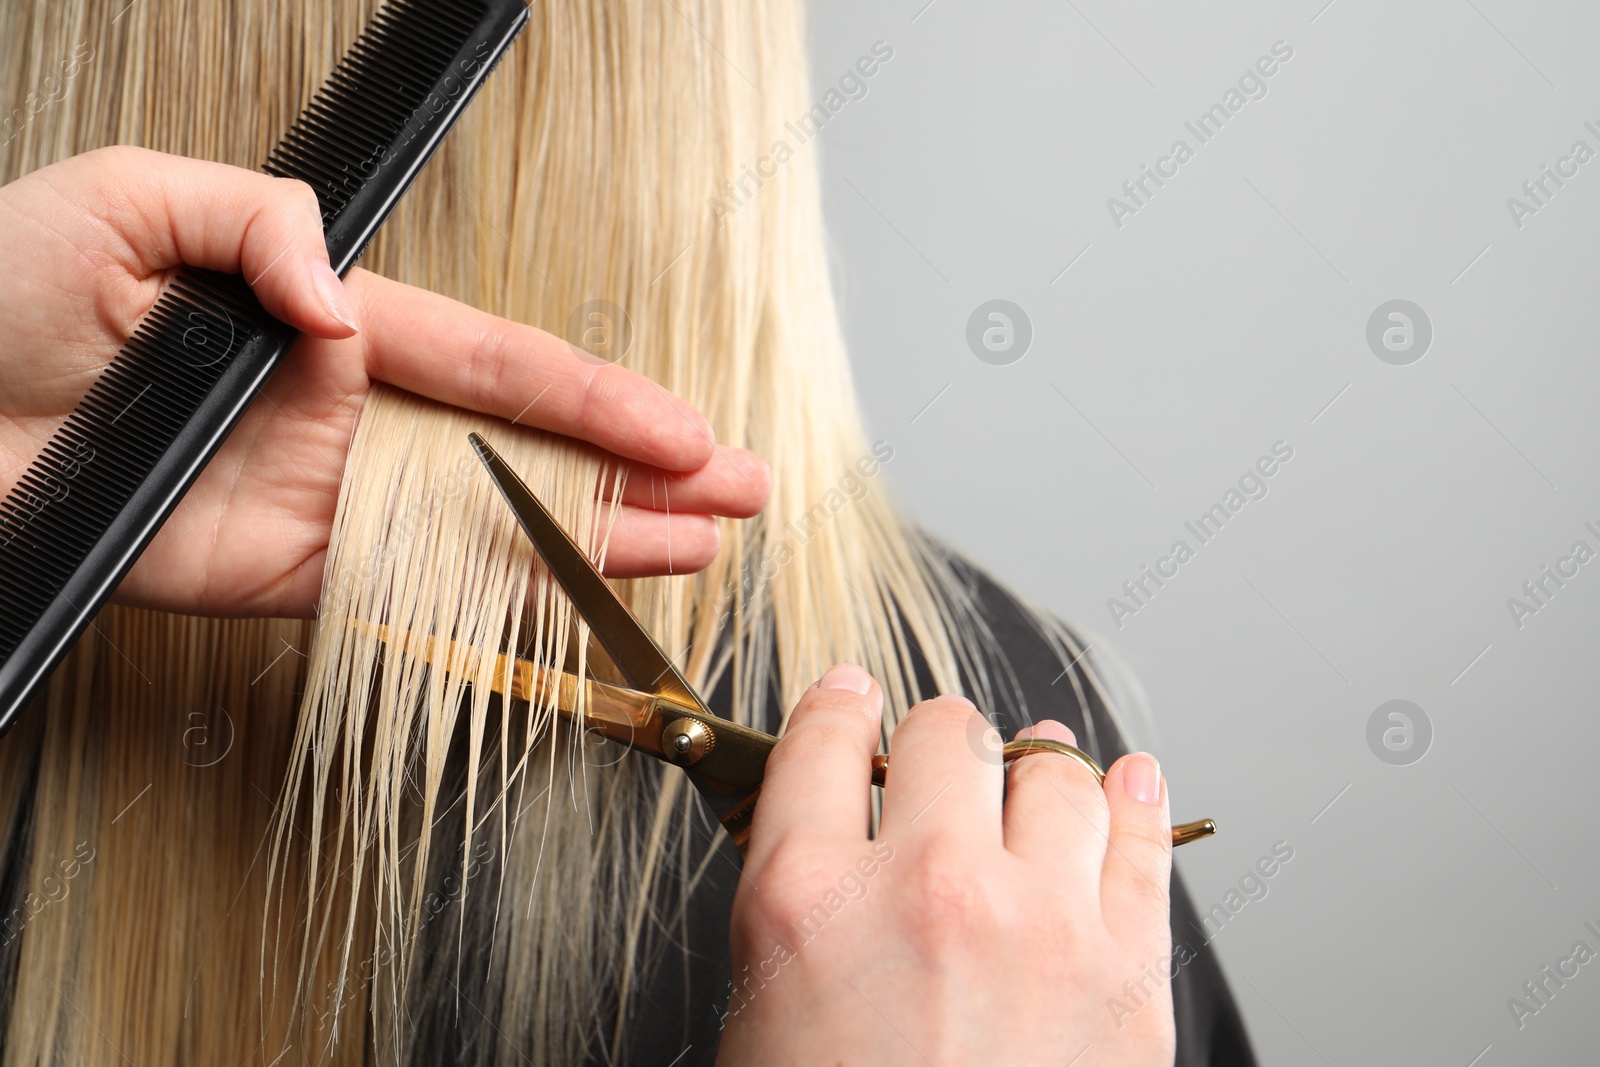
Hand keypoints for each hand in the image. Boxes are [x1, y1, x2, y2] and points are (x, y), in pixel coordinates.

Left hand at [0, 146, 769, 616]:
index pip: (496, 367)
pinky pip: (411, 601)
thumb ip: (257, 227)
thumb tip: (344, 306)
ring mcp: (326, 505)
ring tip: (695, 553)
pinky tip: (576, 610)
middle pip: (526, 452)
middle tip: (739, 494)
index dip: (596, 399)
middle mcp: (347, 418)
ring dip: (598, 546)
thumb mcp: (126, 203)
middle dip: (641, 474)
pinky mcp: (283, 581)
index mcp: (330, 326)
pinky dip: (498, 612)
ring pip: (492, 532)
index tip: (683, 429)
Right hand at [717, 664, 1176, 1066]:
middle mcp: (925, 886)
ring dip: (1035, 764)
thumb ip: (797, 910)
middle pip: (945, 733)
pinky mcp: (1126, 974)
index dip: (840, 707)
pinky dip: (1132, 798)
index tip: (851, 701)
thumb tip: (828, 843)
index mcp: (809, 900)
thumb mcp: (765, 1020)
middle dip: (937, 739)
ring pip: (1052, 771)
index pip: (825, 739)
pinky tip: (1127, 784)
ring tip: (1035, 766)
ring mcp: (1038, 923)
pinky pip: (1139, 840)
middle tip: (940, 758)